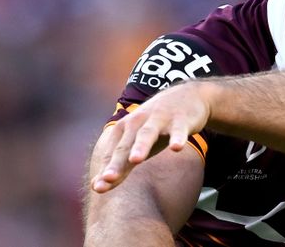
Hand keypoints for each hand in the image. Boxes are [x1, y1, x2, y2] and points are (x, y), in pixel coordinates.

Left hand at [91, 82, 212, 192]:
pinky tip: (176, 148)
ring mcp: (159, 119)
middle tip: (108, 178)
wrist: (188, 96)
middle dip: (117, 162)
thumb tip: (96, 187)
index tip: (98, 188)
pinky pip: (178, 130)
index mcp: (124, 129)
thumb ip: (119, 165)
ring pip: (147, 133)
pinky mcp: (180, 119)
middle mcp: (138, 122)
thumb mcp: (137, 143)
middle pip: (126, 145)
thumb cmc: (158, 125)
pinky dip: (177, 138)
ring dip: (141, 146)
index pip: (113, 154)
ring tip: (135, 160)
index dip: (106, 171)